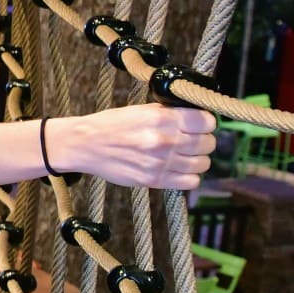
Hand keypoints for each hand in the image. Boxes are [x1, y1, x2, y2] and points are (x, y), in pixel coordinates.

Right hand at [63, 103, 211, 189]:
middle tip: (193, 140)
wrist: (85, 145)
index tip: (201, 125)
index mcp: (163, 118)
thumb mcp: (141, 110)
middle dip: (204, 141)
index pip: (207, 122)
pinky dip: (190, 177)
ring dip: (198, 159)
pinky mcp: (154, 180)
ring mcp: (160, 162)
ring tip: (186, 156)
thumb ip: (170, 114)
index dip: (206, 123)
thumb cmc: (112, 125)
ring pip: (202, 164)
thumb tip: (198, 118)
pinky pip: (190, 182)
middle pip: (207, 143)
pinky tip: (180, 170)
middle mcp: (165, 140)